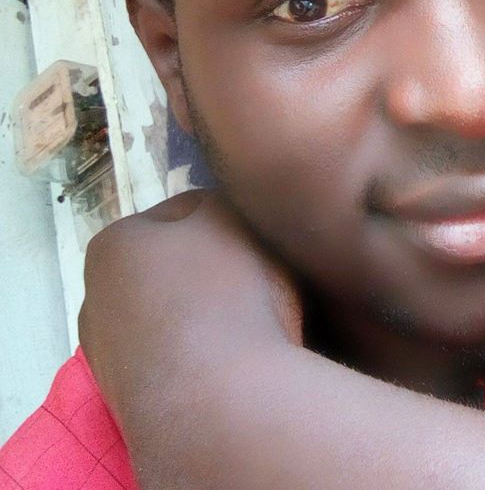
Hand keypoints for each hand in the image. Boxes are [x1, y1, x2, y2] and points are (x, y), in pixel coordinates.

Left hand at [79, 189, 302, 419]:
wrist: (219, 404)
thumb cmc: (224, 292)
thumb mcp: (231, 217)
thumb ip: (221, 200)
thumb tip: (214, 213)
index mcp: (112, 244)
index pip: (184, 210)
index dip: (232, 217)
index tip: (265, 235)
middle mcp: (98, 299)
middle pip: (176, 266)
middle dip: (217, 267)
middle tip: (266, 273)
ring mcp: (113, 357)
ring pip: (181, 315)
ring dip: (215, 312)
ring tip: (264, 316)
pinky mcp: (138, 402)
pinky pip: (186, 358)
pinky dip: (212, 352)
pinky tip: (244, 354)